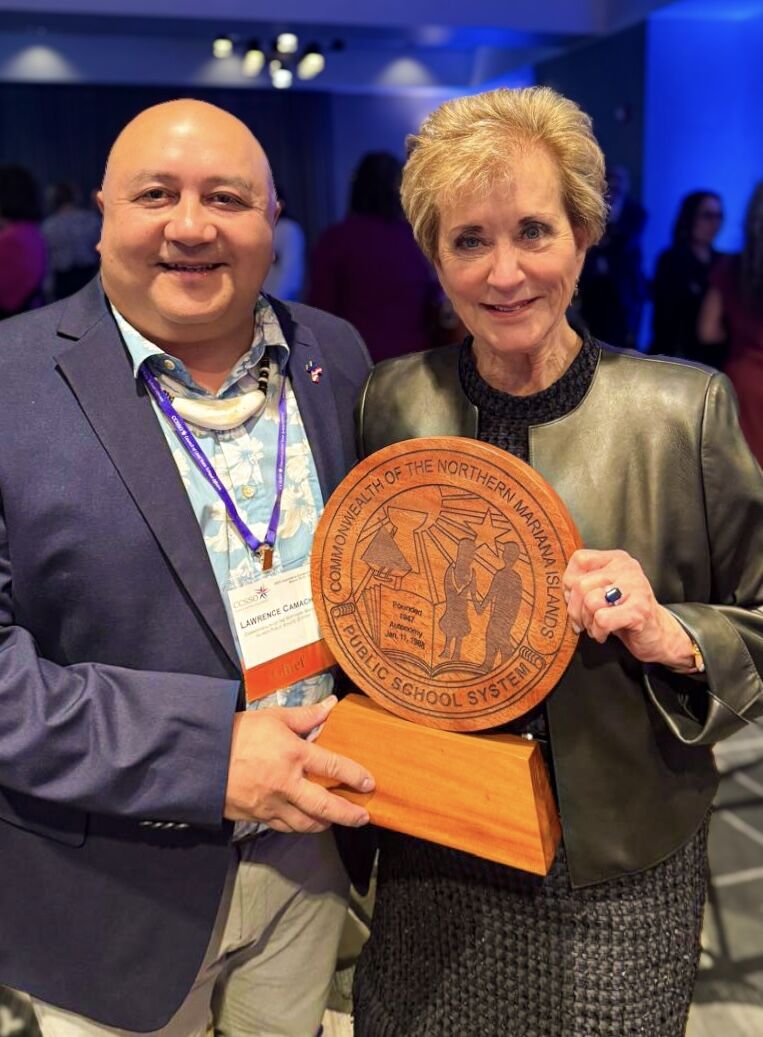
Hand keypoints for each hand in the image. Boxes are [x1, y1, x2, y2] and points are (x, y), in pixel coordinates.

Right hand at [224, 696, 374, 832]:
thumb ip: (305, 715)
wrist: (202, 757)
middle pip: (325, 806)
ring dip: (325, 824)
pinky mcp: (258, 816)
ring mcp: (273, 803)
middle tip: (363, 818)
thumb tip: (331, 705)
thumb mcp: (273, 717)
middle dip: (348, 814)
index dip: (355, 776)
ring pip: (306, 823)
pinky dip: (300, 827)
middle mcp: (288, 783)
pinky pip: (285, 827)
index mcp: (294, 754)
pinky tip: (307, 822)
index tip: (369, 783)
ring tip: (336, 821)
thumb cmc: (238, 733)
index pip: (334, 766)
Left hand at [563, 549, 695, 668]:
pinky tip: (605, 634)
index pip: (579, 559)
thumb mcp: (604, 589)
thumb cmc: (624, 611)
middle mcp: (628, 568)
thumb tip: (563, 590)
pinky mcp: (639, 610)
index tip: (576, 599)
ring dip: (587, 622)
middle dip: (575, 609)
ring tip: (596, 627)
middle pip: (580, 584)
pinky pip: (602, 619)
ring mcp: (636, 588)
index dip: (569, 582)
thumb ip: (585, 581)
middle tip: (583, 621)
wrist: (657, 634)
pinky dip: (598, 631)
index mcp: (617, 559)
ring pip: (590, 601)